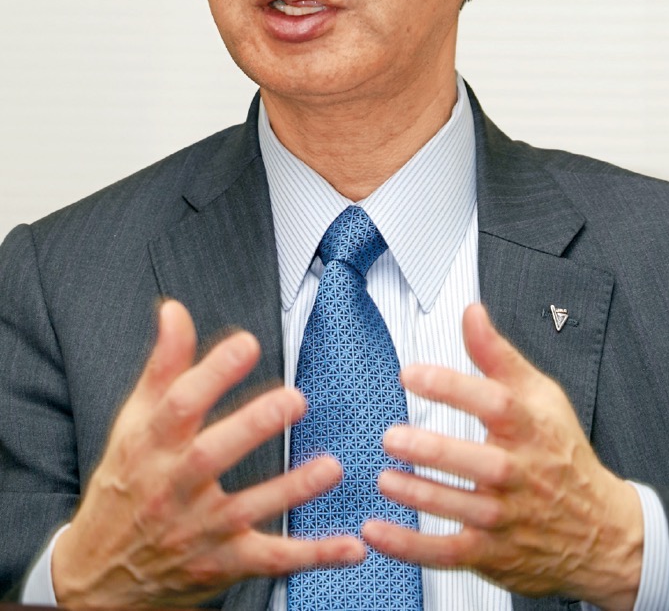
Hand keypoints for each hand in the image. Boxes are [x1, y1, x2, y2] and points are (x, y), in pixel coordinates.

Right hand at [53, 300, 363, 608]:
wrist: (100, 576)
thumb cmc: (125, 485)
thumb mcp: (133, 423)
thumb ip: (163, 365)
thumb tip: (175, 311)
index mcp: (152, 445)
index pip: (179, 404)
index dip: (213, 372)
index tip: (247, 344)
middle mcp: (173, 486)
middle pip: (211, 455)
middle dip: (253, 426)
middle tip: (295, 399)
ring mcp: (199, 528)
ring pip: (247, 508)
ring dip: (292, 489)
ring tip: (331, 466)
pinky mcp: (222, 563)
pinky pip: (271, 559)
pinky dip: (313, 554)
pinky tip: (350, 547)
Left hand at [362, 303, 641, 610]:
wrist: (601, 533)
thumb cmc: (563, 455)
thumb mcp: (541, 396)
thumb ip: (498, 355)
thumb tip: (471, 313)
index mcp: (530, 429)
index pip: (494, 403)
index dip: (451, 386)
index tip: (412, 374)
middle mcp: (520, 474)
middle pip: (480, 462)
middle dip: (434, 451)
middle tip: (393, 436)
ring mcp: (506, 517)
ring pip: (460, 508)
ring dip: (418, 495)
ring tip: (385, 477)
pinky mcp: (492, 553)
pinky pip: (446, 553)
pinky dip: (410, 547)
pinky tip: (377, 531)